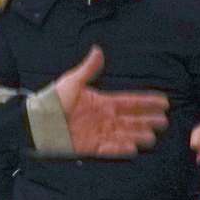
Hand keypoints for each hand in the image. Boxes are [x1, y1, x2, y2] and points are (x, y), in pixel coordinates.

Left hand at [54, 46, 169, 155]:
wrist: (35, 122)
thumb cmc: (51, 101)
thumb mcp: (71, 82)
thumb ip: (88, 69)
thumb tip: (98, 49)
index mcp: (101, 102)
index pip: (129, 102)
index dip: (146, 102)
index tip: (164, 102)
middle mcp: (102, 118)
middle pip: (130, 120)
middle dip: (147, 121)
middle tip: (164, 122)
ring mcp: (97, 132)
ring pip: (123, 134)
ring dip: (137, 136)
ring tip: (152, 138)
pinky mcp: (89, 146)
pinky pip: (108, 148)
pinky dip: (120, 149)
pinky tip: (133, 150)